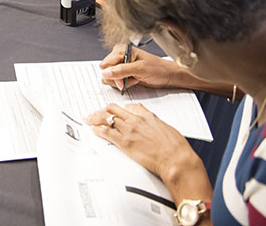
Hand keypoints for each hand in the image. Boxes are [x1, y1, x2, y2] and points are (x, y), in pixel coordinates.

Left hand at [85, 104, 209, 199]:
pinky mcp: (125, 143)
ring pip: (107, 118)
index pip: (127, 107)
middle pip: (113, 109)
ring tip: (88, 120)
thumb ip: (153, 121)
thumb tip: (147, 117)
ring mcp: (130, 131)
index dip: (117, 108)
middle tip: (94, 114)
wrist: (176, 159)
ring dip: (95, 118)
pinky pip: (107, 133)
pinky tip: (93, 129)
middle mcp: (136, 120)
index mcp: (147, 116)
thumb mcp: (165, 127)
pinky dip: (97, 129)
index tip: (112, 111)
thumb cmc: (175, 147)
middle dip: (101, 110)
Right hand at [98, 44, 180, 91]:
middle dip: (118, 79)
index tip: (123, 79)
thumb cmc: (158, 69)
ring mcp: (121, 66)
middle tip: (131, 78)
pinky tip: (134, 80)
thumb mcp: (140, 69)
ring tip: (134, 78)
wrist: (167, 76)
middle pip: (106, 72)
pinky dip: (125, 84)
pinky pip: (116, 82)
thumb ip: (121, 70)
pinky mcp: (124, 73)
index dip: (114, 74)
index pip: (106, 64)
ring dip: (122, 82)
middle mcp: (119, 56)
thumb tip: (105, 73)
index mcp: (122, 50)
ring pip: (109, 78)